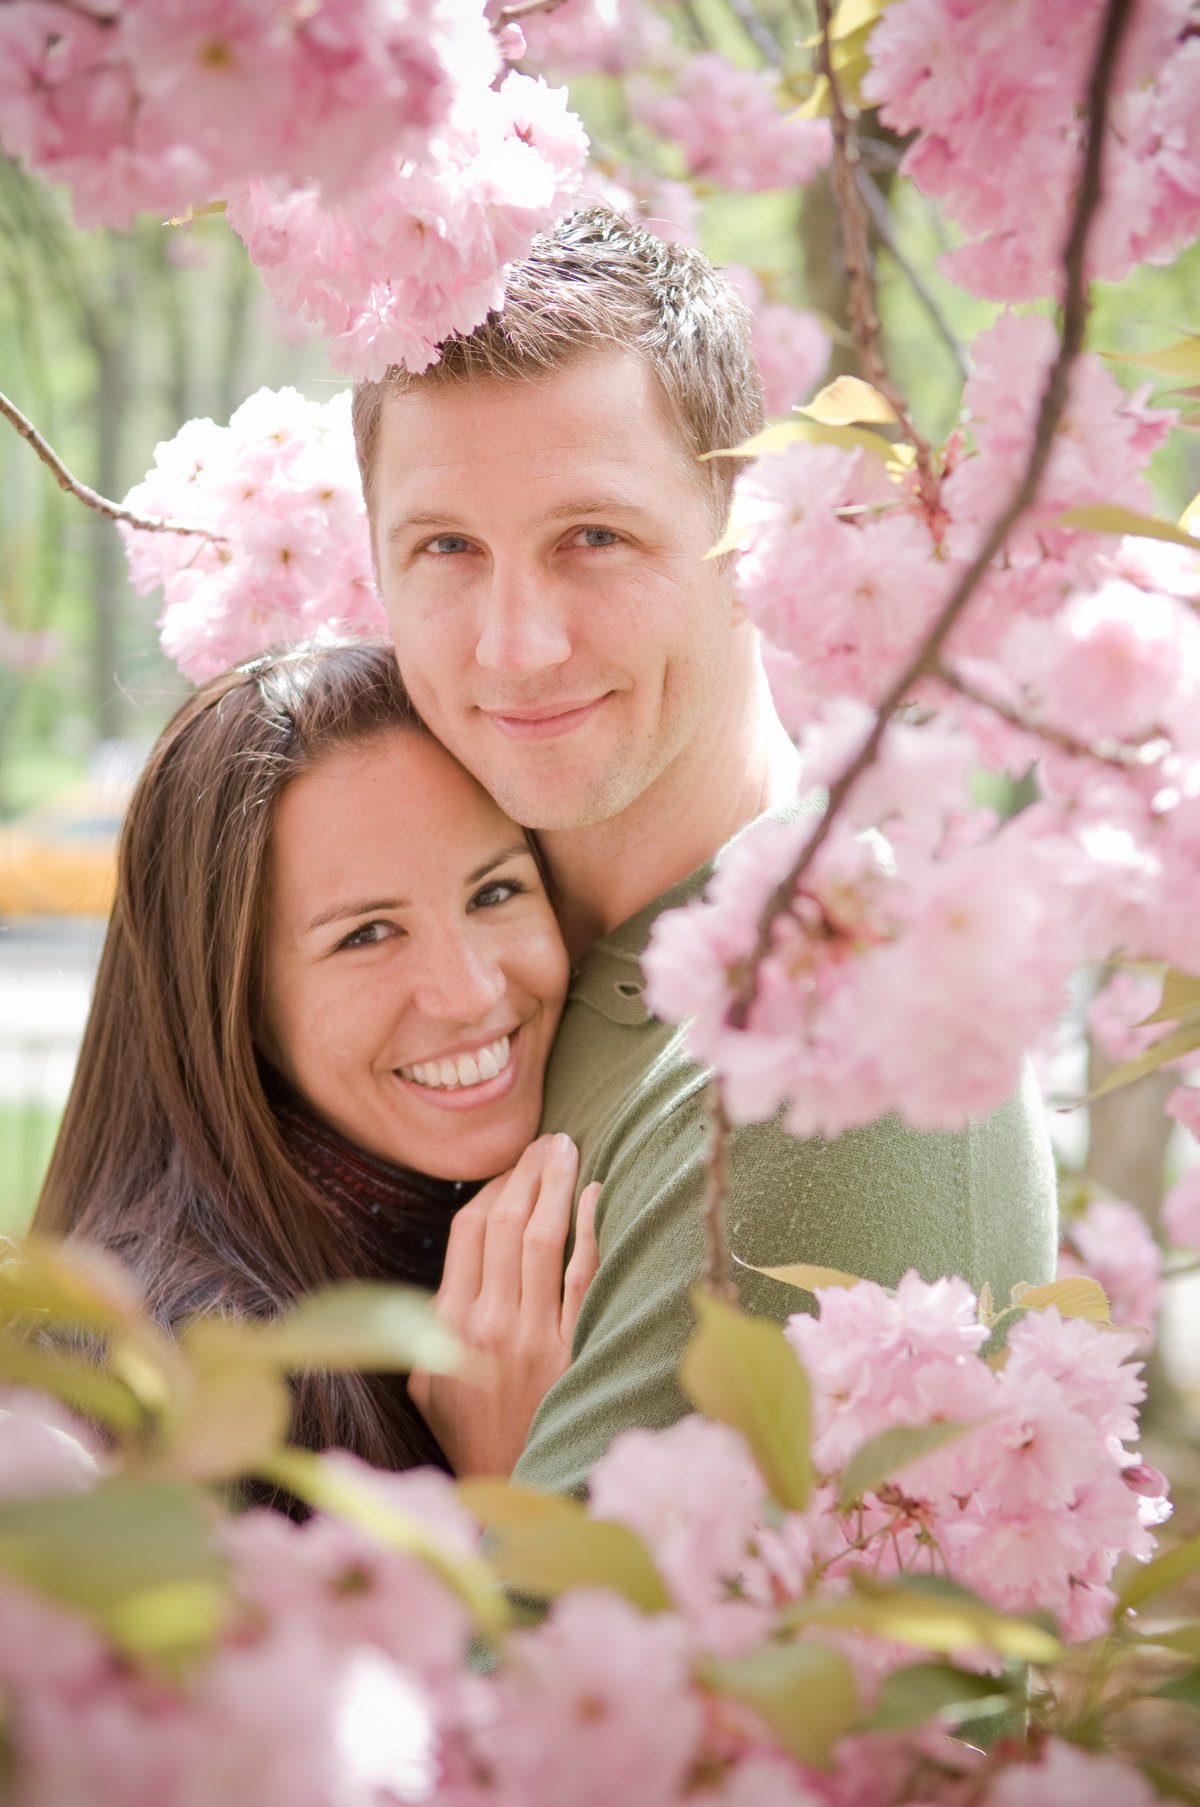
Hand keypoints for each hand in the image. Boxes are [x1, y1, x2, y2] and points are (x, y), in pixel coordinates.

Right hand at [408, 1133, 599, 1477]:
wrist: (511, 1487)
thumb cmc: (468, 1434)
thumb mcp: (426, 1382)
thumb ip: (429, 1327)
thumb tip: (445, 1278)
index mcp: (448, 1324)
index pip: (466, 1232)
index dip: (489, 1189)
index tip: (508, 1166)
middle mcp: (488, 1323)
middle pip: (505, 1224)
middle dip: (525, 1173)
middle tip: (546, 1139)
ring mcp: (533, 1337)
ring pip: (542, 1240)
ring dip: (554, 1186)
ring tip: (566, 1149)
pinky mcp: (572, 1352)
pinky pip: (582, 1278)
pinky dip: (587, 1231)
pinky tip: (594, 1196)